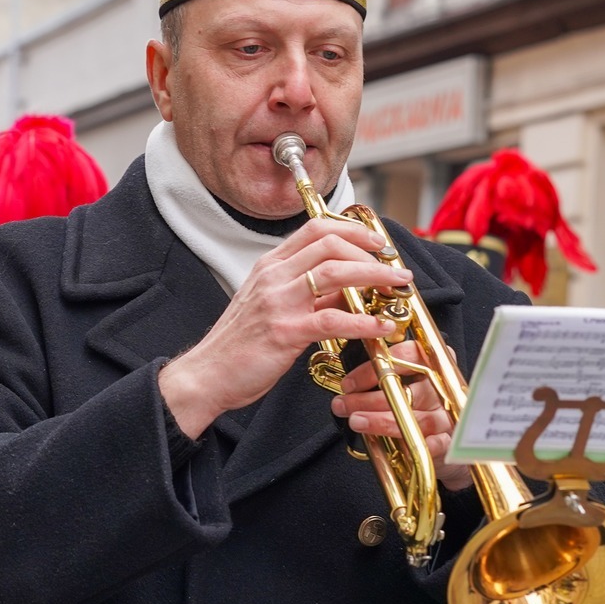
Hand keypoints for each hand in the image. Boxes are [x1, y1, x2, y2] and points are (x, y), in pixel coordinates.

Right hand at [157, 218, 406, 439]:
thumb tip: (348, 289)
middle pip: (329, 243)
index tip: (377, 243)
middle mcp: (273, 277)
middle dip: (370, 251)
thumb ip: (308, 293)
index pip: (316, 229)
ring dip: (373, 276)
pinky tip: (380, 326)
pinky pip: (331, 319)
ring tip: (397, 287)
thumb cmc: (239, 344)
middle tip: (394, 267)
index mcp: (270, 266)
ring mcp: (278, 303)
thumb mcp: (271, 306)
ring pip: (334, 272)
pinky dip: (363, 321)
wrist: (207, 374)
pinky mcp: (284, 332)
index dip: (353, 231)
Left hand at [333, 341, 467, 489]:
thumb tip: (348, 385)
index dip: (375, 367)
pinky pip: (438, 442)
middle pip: (408, 390)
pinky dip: (419, 443)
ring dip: (382, 421)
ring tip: (356, 421)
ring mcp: (448, 415)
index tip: (350, 383)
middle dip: (370, 398)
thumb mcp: (401, 386)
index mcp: (433, 365)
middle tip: (344, 405)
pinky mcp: (450, 441)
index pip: (408, 356)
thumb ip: (382, 380)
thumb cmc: (416, 408)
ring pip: (417, 418)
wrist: (444, 442)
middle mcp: (442, 388)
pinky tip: (401, 447)